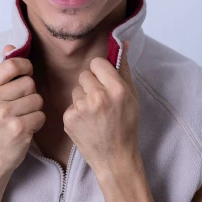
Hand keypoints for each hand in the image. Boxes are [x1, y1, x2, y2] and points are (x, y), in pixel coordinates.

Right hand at [0, 44, 45, 175]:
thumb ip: (1, 73)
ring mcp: (3, 115)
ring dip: (35, 109)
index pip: (12, 65)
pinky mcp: (18, 129)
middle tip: (20, 107)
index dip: (26, 67)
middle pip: (29, 82)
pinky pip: (41, 115)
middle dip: (30, 93)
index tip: (26, 76)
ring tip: (21, 118)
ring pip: (37, 99)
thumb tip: (11, 47)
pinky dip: (37, 122)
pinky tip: (25, 129)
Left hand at [62, 41, 141, 176]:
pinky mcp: (69, 118)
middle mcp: (98, 97)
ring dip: (83, 98)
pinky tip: (87, 123)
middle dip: (91, 84)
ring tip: (95, 114)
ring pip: (76, 89)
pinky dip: (77, 112)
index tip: (104, 81)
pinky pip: (71, 104)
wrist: (115, 158)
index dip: (100, 71)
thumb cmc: (127, 126)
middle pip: (85, 74)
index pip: (97, 63)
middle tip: (101, 101)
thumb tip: (121, 43)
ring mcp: (82, 108)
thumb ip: (124, 69)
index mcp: (116, 89)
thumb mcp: (132, 97)